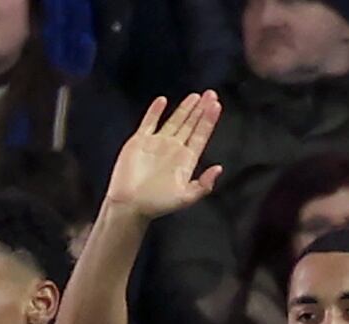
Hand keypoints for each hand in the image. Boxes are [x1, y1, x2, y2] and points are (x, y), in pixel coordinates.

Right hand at [103, 93, 224, 219]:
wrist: (129, 205)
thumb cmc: (156, 205)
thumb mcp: (184, 198)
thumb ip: (203, 185)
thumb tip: (219, 168)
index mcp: (186, 160)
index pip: (201, 135)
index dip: (209, 120)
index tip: (216, 105)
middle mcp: (174, 149)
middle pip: (190, 124)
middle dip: (201, 109)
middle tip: (212, 94)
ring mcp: (157, 144)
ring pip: (174, 121)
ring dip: (184, 108)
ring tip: (195, 96)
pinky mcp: (139, 142)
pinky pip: (149, 123)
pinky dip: (155, 112)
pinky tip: (162, 101)